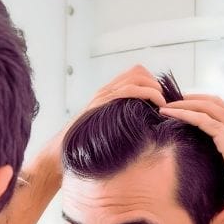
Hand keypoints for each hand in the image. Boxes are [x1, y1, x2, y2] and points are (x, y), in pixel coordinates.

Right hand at [44, 65, 166, 166]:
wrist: (59, 152)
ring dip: (154, 88)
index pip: (135, 74)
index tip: (162, 99)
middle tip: (165, 102)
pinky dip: (147, 94)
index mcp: (107, 95)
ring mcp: (102, 96)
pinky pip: (127, 91)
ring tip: (163, 104)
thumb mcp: (105, 132)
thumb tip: (143, 131)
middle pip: (137, 71)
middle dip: (156, 83)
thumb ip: (119, 125)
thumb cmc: (82, 147)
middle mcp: (105, 91)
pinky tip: (156, 106)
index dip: (152, 82)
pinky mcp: (100, 105)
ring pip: (135, 77)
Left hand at [159, 95, 223, 215]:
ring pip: (207, 106)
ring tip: (165, 105)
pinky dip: (183, 113)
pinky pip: (202, 119)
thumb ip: (222, 166)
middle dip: (191, 99)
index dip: (203, 106)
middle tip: (171, 101)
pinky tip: (168, 114)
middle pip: (214, 102)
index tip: (184, 108)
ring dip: (184, 103)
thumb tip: (202, 172)